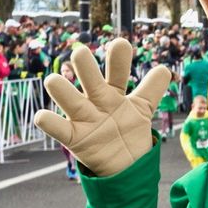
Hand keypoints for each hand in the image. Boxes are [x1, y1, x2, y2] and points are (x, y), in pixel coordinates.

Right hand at [34, 38, 170, 175]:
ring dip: (60, 90)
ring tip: (54, 80)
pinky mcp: (74, 137)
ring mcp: (83, 117)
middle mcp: (96, 99)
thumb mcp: (143, 108)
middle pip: (89, 78)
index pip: (117, 71)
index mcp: (114, 91)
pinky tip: (42, 116)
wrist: (123, 162)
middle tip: (81, 54)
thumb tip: (164, 69)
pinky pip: (59, 129)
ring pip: (69, 99)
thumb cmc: (129, 128)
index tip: (121, 44)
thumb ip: (152, 89)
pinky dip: (49, 122)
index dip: (119, 59)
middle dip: (85, 65)